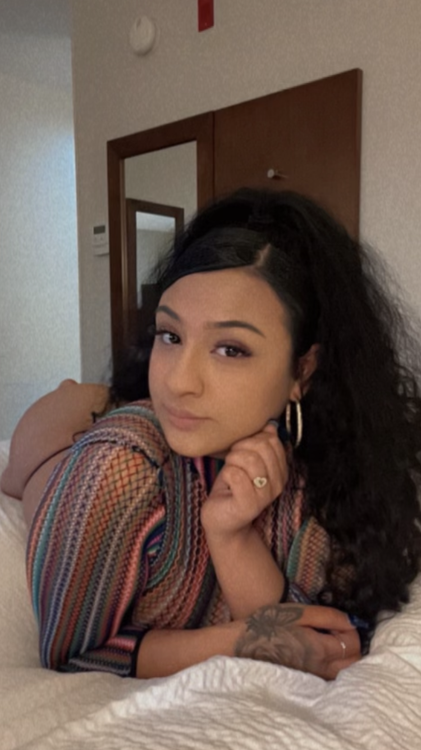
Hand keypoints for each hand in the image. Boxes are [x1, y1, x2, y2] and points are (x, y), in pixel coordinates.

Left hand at [201, 423, 287, 537]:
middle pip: (262, 447)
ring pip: (248, 459)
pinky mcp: (249, 505)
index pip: (272, 440)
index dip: (252, 439)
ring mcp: (265, 496)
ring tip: (230, 472)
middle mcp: (278, 483)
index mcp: (281, 470)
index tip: (242, 451)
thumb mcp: (247, 461)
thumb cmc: (233, 488)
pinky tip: (227, 486)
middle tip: (233, 462)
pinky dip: (226, 475)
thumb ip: (260, 444)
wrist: (222, 520)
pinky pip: (236, 474)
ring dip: (232, 461)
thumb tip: (270, 425)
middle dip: (240, 448)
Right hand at [234, 603, 360, 679]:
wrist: (241, 647)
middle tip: (335, 631)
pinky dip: (334, 667)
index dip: (351, 629)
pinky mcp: (304, 683)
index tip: (338, 621)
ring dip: (344, 657)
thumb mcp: (298, 612)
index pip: (354, 644)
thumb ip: (328, 616)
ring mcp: (312, 680)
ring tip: (328, 640)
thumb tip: (351, 621)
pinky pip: (330, 678)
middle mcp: (320, 670)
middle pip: (354, 663)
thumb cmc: (267, 625)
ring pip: (344, 674)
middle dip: (352, 645)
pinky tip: (319, 653)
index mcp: (320, 650)